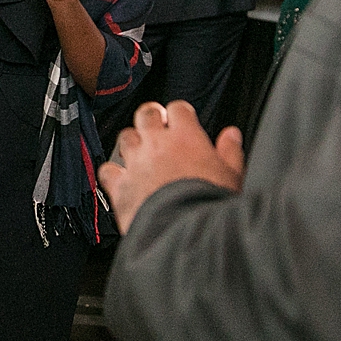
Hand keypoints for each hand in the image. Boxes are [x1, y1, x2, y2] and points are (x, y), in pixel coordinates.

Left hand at [98, 101, 243, 233]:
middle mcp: (156, 144)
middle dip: (151, 117)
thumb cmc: (210, 205)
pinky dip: (112, 172)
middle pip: (146, 114)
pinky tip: (120, 178)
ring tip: (140, 152)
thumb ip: (230, 152)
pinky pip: (108, 170)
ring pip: (125, 137)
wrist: (184, 231)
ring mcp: (135, 163)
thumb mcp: (232, 176)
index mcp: (186, 137)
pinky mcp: (120, 186)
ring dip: (132, 142)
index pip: (178, 109)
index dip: (180, 113)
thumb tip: (231, 135)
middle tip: (156, 126)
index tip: (182, 120)